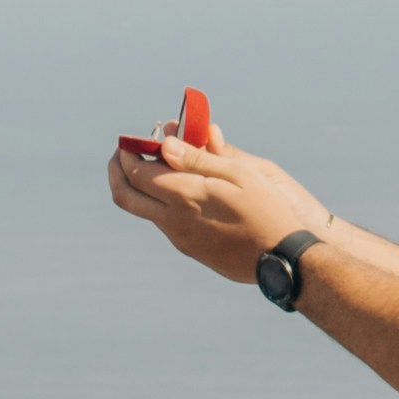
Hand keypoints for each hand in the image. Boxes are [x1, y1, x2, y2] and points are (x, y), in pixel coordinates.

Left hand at [106, 126, 328, 283]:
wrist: (282, 259)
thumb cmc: (267, 209)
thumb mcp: (240, 174)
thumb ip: (199, 159)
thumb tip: (166, 145)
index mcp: (184, 196)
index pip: (137, 172)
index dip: (128, 152)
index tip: (130, 139)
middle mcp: (174, 220)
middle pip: (125, 195)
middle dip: (116, 171)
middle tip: (121, 153)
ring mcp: (180, 238)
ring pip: (143, 210)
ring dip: (137, 186)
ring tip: (153, 165)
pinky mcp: (190, 249)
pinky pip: (163, 222)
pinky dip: (158, 201)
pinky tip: (178, 189)